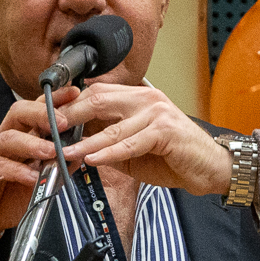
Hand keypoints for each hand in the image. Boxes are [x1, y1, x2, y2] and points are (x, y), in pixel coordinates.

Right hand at [0, 93, 73, 250]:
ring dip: (32, 144)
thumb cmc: (5, 198)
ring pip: (9, 137)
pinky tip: (32, 178)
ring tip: (51, 151)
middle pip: (19, 113)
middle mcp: (2, 138)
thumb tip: (79, 154)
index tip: (74, 93)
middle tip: (63, 122)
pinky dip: (17, 171)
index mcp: (19, 136)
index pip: (36, 110)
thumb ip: (56, 167)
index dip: (54, 100)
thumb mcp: (38, 182)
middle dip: (42, 113)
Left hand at [11, 80, 232, 197]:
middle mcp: (147, 99)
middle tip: (48, 130)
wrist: (211, 168)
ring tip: (63, 152)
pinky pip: (130, 143)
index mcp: (138, 97)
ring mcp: (157, 113)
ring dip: (83, 141)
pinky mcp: (165, 132)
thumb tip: (74, 146)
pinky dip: (108, 152)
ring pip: (112, 125)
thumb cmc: (174, 156)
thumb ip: (108, 141)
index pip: (96, 92)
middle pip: (98, 100)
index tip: (48, 119)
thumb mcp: (134, 147)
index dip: (70, 104)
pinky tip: (92, 159)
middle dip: (69, 116)